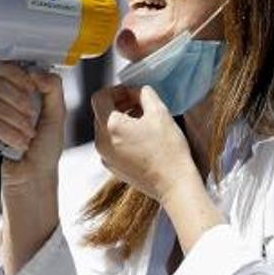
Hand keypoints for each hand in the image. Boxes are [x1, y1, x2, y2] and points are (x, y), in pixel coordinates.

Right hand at [0, 62, 64, 192]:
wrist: (37, 174)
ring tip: (29, 136)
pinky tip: (20, 144)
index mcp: (16, 92)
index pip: (3, 67)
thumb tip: (36, 71)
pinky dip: (9, 135)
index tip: (32, 87)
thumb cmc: (45, 146)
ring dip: (18, 122)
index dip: (17, 73)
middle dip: (19, 99)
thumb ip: (52, 88)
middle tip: (32, 115)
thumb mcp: (57, 113)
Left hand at [92, 85, 196, 201]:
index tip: (131, 92)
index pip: (99, 97)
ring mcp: (105, 157)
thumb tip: (136, 90)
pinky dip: (121, 136)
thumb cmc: (168, 149)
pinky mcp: (112, 167)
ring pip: (105, 129)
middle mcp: (102, 142)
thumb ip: (145, 93)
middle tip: (139, 103)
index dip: (115, 90)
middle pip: (101, 113)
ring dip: (120, 120)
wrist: (174, 184)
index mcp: (111, 126)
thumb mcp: (160, 112)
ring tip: (142, 121)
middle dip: (119, 104)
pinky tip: (140, 138)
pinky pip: (110, 144)